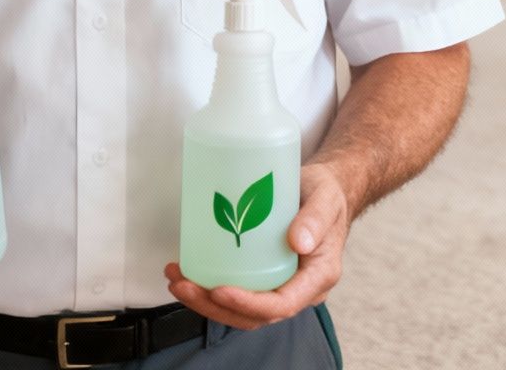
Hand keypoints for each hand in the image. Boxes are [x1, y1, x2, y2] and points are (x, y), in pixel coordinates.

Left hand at [164, 162, 351, 329]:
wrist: (325, 191)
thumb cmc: (327, 194)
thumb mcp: (326, 198)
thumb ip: (315, 218)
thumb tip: (299, 242)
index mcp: (318, 276)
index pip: (282, 305)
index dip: (248, 304)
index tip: (219, 290)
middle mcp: (299, 288)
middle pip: (254, 315)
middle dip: (215, 307)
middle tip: (184, 286)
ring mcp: (280, 285)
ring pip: (241, 309)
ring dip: (206, 302)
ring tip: (178, 281)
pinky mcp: (264, 276)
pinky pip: (238, 291)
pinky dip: (209, 289)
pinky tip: (187, 273)